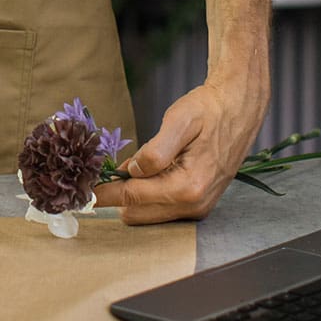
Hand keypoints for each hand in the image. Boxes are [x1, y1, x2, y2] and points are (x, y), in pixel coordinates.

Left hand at [92, 79, 267, 223]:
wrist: (239, 107)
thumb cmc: (210, 109)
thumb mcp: (180, 120)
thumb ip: (155, 151)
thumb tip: (132, 172)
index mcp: (188, 186)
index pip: (133, 197)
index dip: (104, 193)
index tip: (81, 192)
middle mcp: (194, 204)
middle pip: (137, 213)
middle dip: (117, 195)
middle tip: (103, 172)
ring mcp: (198, 207)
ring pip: (148, 213)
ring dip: (133, 195)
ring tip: (129, 168)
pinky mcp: (198, 203)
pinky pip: (162, 207)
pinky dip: (148, 194)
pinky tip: (148, 172)